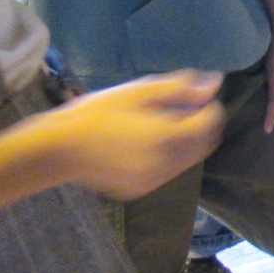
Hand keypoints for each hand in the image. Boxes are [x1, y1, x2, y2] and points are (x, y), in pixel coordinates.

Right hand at [38, 71, 223, 196]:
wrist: (59, 149)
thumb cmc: (97, 113)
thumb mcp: (139, 92)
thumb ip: (180, 88)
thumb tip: (214, 83)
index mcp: (167, 137)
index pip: (210, 123)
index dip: (210, 107)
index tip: (197, 95)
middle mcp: (166, 164)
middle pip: (204, 144)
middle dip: (202, 125)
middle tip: (184, 107)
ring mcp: (153, 180)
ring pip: (188, 159)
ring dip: (187, 141)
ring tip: (162, 122)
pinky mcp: (141, 189)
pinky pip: (168, 171)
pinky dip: (169, 155)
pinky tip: (146, 141)